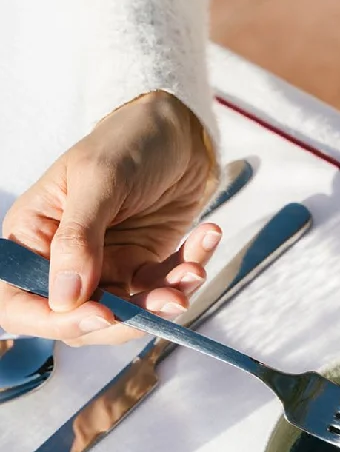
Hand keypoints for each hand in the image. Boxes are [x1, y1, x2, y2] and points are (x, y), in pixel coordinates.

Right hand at [0, 91, 220, 344]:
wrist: (179, 132)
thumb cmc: (128, 141)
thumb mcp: (98, 181)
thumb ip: (78, 238)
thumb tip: (65, 298)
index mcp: (33, 238)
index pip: (22, 303)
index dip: (57, 320)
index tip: (101, 315)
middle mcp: (66, 261)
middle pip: (84, 320)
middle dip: (130, 317)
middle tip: (169, 299)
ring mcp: (108, 267)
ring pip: (131, 312)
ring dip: (167, 300)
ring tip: (193, 271)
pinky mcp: (146, 266)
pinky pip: (165, 288)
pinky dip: (188, 273)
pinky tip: (206, 237)